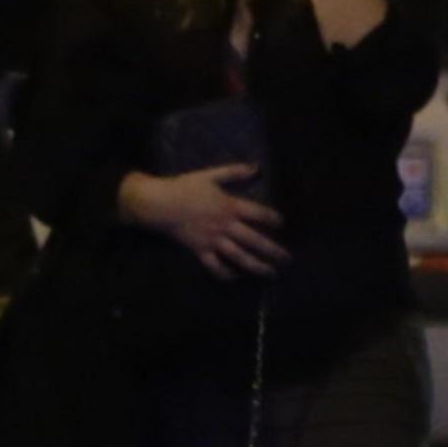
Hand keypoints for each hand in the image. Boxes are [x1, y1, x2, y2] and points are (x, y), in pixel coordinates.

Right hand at [124, 164, 287, 279]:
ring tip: (271, 273)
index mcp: (229, 206)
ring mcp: (213, 241)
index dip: (273, 219)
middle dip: (273, 251)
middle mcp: (225, 226)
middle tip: (288, 260)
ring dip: (257, 267)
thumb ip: (234, 172)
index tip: (282, 224)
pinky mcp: (200, 251)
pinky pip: (215, 267)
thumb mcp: (210, 175)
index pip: (258, 214)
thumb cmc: (185, 187)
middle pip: (254, 240)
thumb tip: (256, 168)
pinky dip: (226, 274)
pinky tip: (237, 278)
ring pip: (239, 257)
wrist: (159, 204)